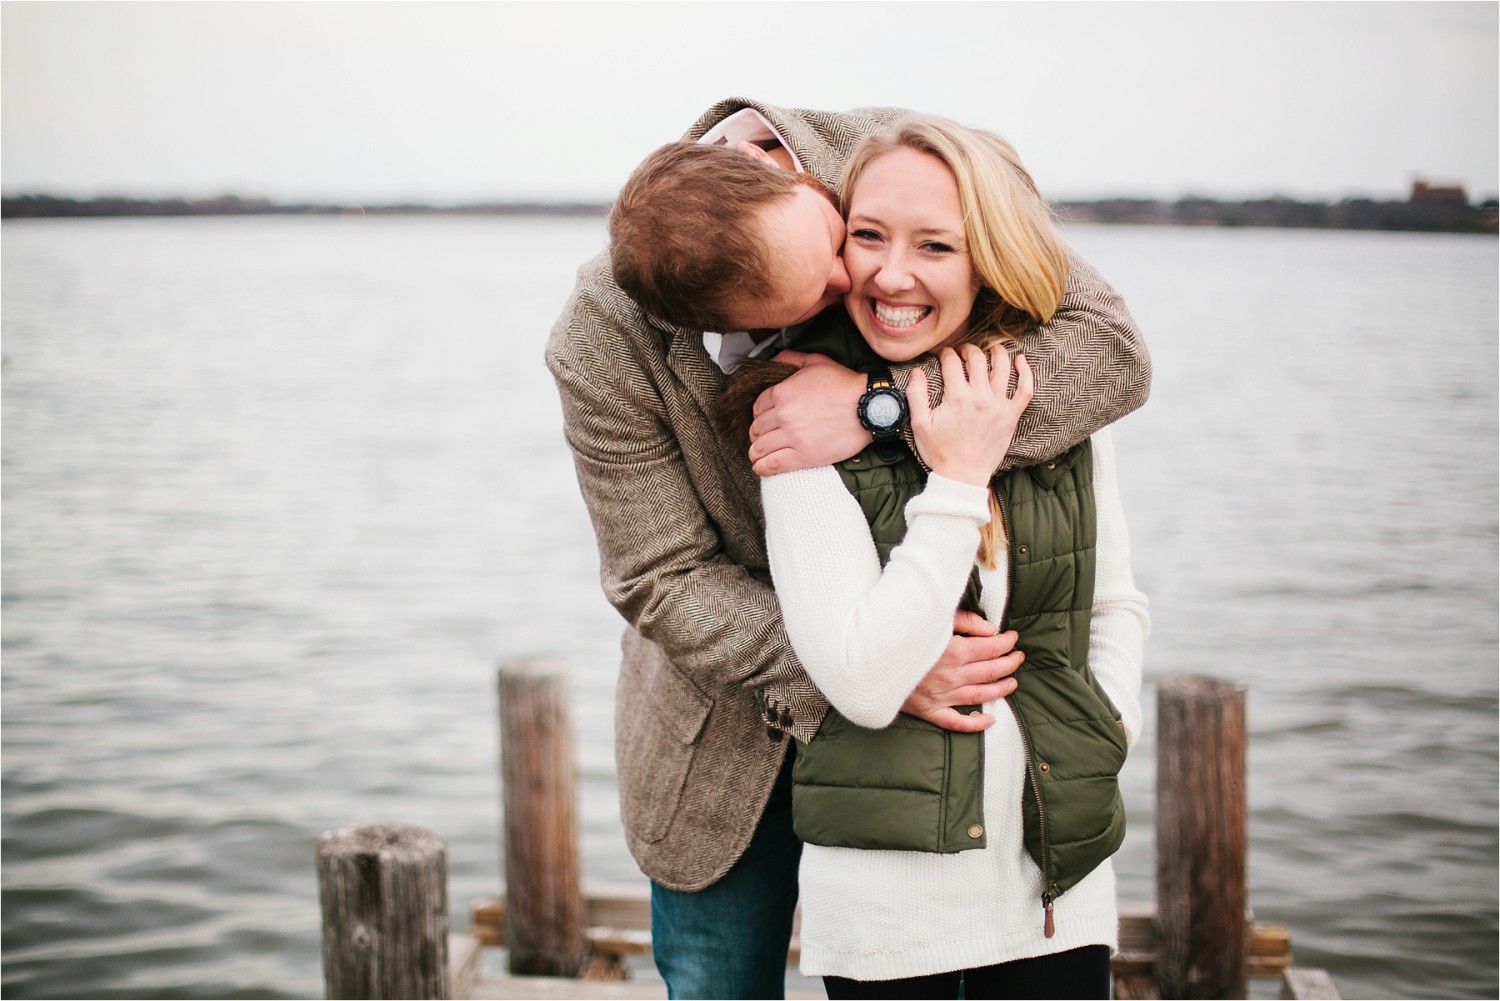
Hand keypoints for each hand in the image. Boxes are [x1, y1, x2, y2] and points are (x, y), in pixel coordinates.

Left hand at [748, 350, 869, 475]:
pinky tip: (761, 467)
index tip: (764, 421)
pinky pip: (772, 464)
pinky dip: (762, 467)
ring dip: (756, 452)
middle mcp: (783, 414)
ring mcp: (792, 436)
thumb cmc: (845, 385)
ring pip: (760, 448)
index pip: (757, 407)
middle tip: (762, 438)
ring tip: (758, 456)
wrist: (868, 408)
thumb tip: (773, 359)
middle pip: (757, 428)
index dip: (758, 415)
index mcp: (783, 392)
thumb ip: (790, 358)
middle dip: (757, 434)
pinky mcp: (803, 455)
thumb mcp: (816, 361)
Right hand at [900, 610, 1023, 731]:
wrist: (866, 661)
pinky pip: (956, 722)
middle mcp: (951, 676)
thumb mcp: (932, 619)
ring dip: (1001, 689)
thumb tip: (990, 631)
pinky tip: (989, 719)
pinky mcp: (928, 711)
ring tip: (1012, 682)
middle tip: (1019, 657)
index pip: (991, 648)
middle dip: (1009, 663)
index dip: (1006, 643)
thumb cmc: (899, 634)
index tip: (1013, 638)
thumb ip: (964, 622)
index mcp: (953, 651)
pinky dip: (975, 723)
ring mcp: (941, 696)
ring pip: (980, 695)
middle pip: (991, 671)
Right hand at [907, 346, 1033, 486]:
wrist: (962, 476)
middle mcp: (980, 397)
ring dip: (995, 352)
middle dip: (967, 350)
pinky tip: (1021, 360)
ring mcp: (999, 405)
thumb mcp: (919, 424)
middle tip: (962, 352)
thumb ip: (916, 395)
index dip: (944, 353)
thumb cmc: (940, 452)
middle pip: (977, 359)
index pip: (951, 362)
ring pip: (1002, 367)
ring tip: (990, 348)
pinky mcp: (1011, 416)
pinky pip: (1025, 389)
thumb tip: (917, 371)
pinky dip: (1026, 372)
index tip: (941, 355)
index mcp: (957, 397)